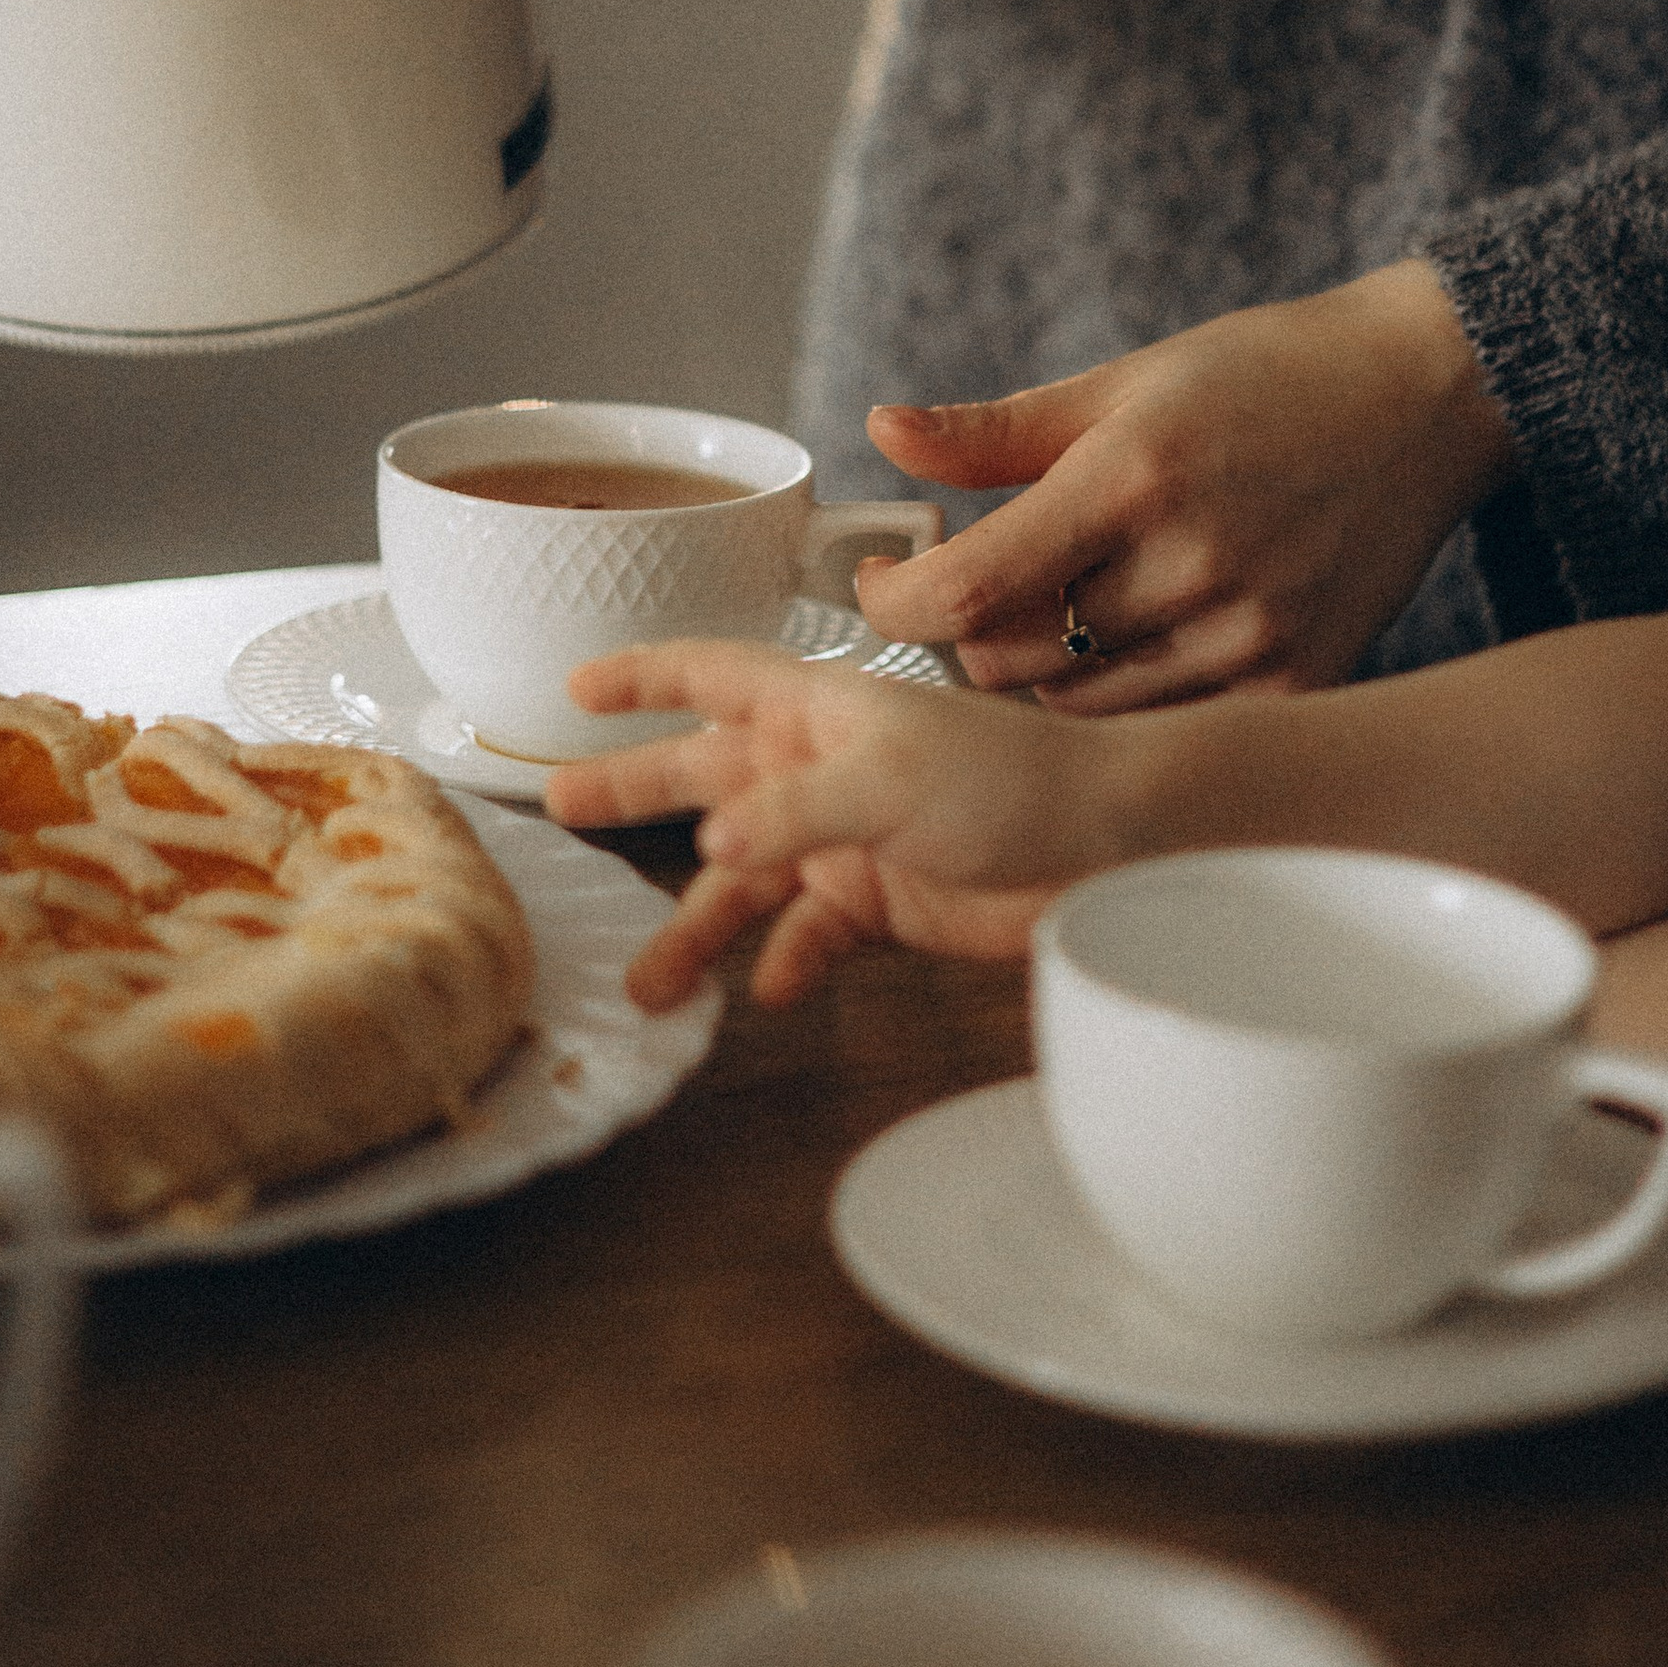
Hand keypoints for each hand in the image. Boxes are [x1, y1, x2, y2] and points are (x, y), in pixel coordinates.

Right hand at [541, 641, 1129, 1012]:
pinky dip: (784, 963)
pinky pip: (808, 937)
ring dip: (696, 926)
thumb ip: (793, 811)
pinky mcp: (882, 903)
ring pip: (745, 879)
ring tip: (647, 983)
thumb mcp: (888, 779)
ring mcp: (849, 836)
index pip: (712, 675)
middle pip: (706, 774)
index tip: (574, 684)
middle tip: (559, 809)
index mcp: (819, 708)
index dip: (643, 675)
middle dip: (635, 790)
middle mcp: (822, 766)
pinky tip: (763, 991)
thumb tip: (709, 843)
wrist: (1108, 847)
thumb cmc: (1010, 780)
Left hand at [853, 260, 1515, 707]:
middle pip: (1008, 661)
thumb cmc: (1268, 376)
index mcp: (1132, 476)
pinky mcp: (1298, 677)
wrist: (1428, 395)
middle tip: (974, 587)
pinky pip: (1164, 722)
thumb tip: (881, 433)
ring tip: (1069, 603)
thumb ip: (995, 431)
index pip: (968, 588)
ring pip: (1077, 707)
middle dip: (966, 633)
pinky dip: (1128, 693)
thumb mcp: (1126, 380)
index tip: (881, 583)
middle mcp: (1191, 564)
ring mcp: (1250, 632)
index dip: (896, 602)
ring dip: (1044, 669)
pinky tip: (1144, 635)